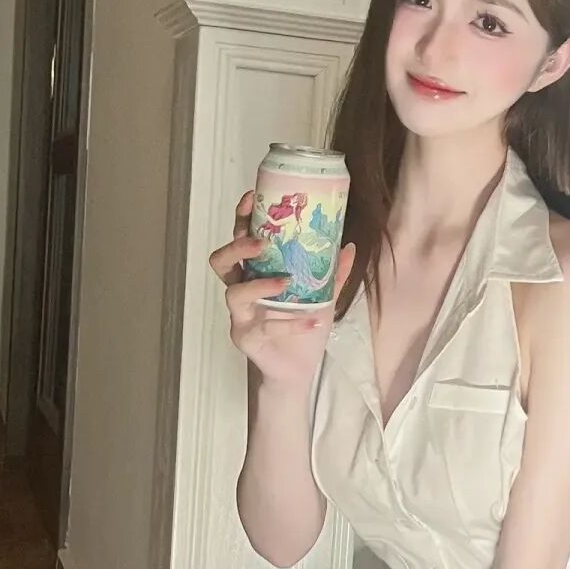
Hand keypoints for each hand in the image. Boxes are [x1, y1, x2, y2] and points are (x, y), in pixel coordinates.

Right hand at [209, 192, 355, 392]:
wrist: (298, 370)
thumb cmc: (302, 328)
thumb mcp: (322, 297)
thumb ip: (333, 273)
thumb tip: (348, 244)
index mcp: (254, 274)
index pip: (239, 240)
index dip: (241, 219)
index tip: (252, 198)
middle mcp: (241, 291)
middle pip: (221, 262)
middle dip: (237, 247)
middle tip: (261, 242)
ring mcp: (240, 316)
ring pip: (234, 294)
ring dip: (260, 285)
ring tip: (285, 282)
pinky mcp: (246, 339)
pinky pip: (266, 328)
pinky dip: (292, 323)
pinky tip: (314, 321)